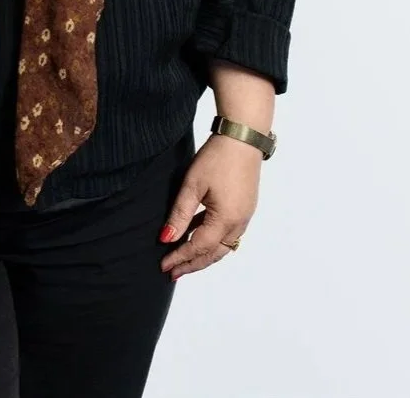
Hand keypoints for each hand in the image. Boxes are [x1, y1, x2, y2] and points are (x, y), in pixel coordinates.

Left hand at [157, 133, 261, 279]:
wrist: (243, 138)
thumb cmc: (217, 158)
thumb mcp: (192, 184)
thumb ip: (180, 213)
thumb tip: (167, 238)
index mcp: (225, 220)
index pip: (198, 247)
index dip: (180, 257)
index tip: (164, 266)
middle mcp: (239, 223)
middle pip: (214, 253)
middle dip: (193, 264)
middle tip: (174, 272)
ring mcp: (245, 216)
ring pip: (223, 246)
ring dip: (204, 255)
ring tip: (185, 260)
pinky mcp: (245, 208)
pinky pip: (229, 234)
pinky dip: (213, 241)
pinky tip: (199, 236)